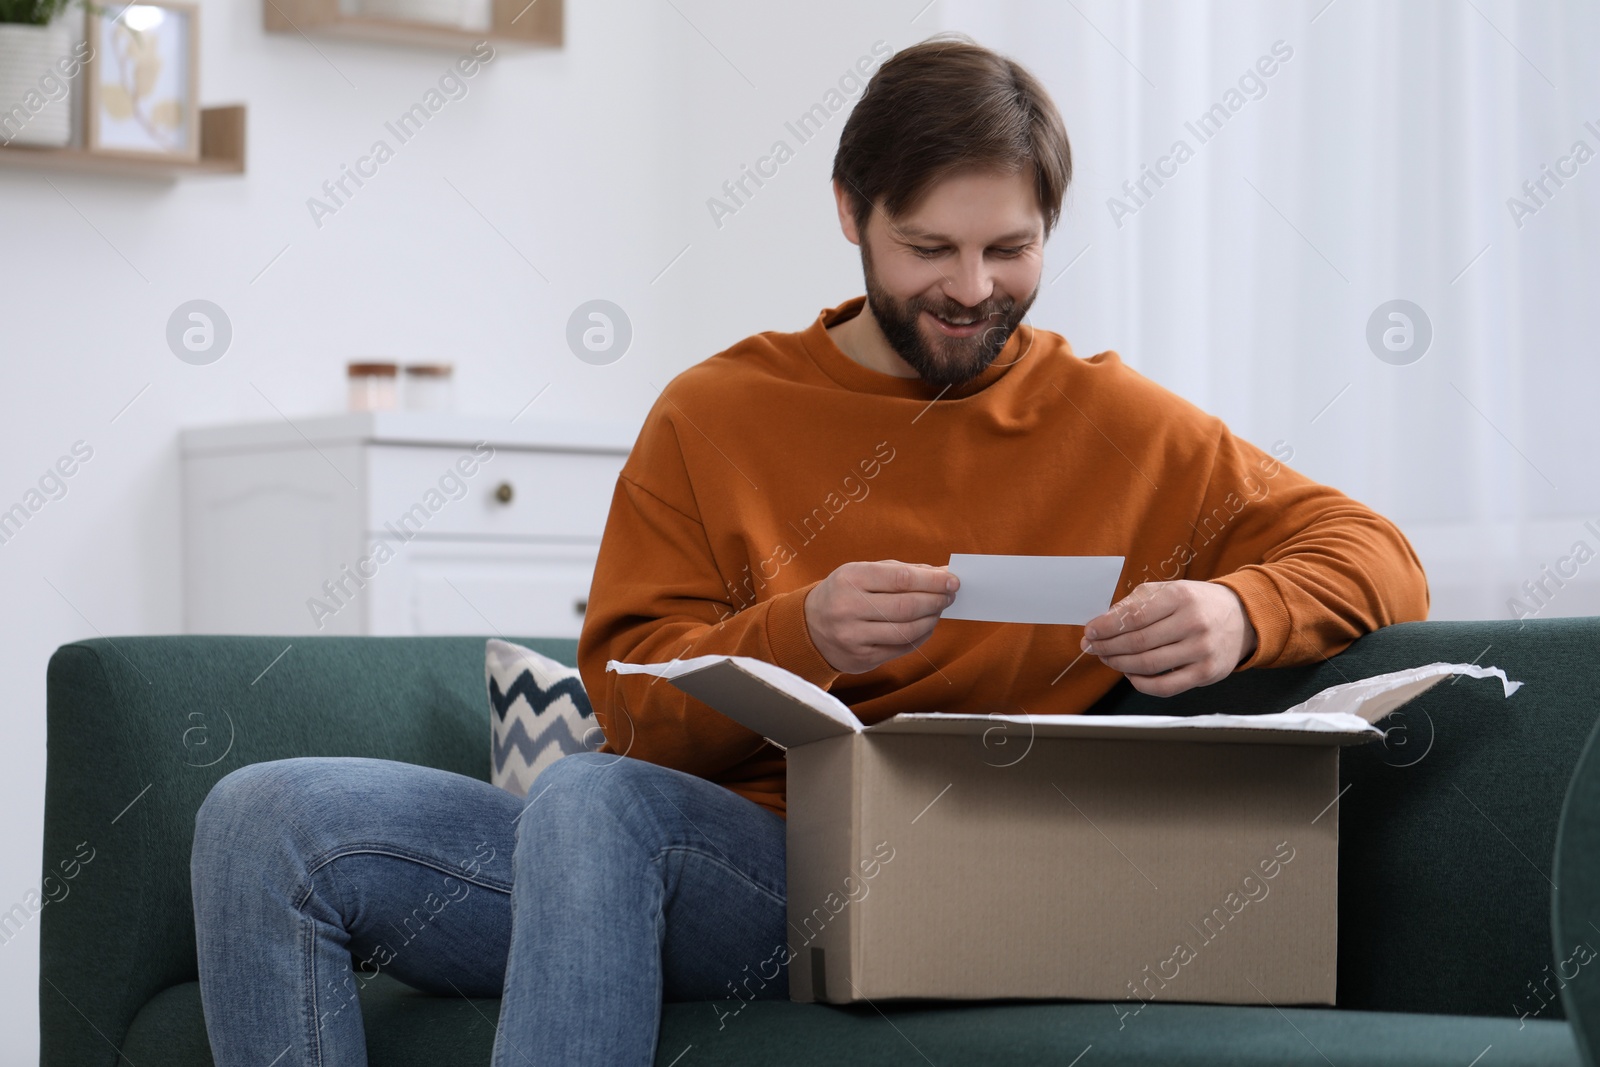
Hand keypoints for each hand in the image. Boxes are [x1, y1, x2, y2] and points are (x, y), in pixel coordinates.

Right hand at [804, 560, 958, 674]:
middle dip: (936, 600)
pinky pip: (902, 648)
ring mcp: (854, 637)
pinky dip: (920, 636)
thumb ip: (901, 571)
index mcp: (851, 579)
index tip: (953, 580)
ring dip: (931, 620)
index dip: (932, 581)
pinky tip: (924, 626)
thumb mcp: (863, 572)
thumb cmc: (844, 593)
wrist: (809, 628)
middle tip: (950, 595)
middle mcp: (849, 608)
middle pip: (907, 606)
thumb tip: (942, 574)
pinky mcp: (862, 658)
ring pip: (907, 631)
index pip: (901, 578)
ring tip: (938, 610)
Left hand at [1079, 580, 1256, 696]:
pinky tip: (1130, 674)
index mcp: (1180, 597)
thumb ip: (1135, 604)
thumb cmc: (1196, 603)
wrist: (1242, 617)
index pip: (1133, 616)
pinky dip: (1141, 683)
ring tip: (1107, 658)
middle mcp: (1193, 623)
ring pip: (1148, 665)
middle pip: (1137, 642)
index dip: (1106, 627)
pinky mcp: (1207, 673)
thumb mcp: (1168, 590)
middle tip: (1092, 647)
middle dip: (1107, 646)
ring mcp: (1202, 650)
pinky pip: (1165, 687)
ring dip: (1119, 664)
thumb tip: (1102, 623)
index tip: (1089, 632)